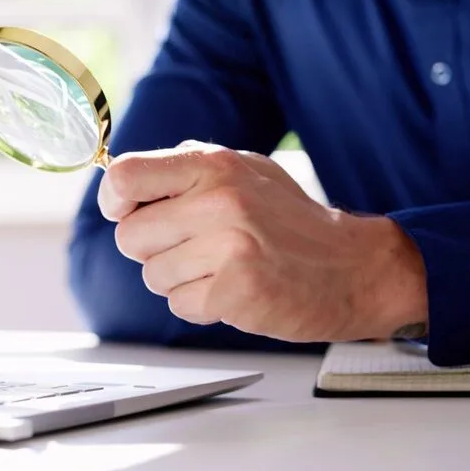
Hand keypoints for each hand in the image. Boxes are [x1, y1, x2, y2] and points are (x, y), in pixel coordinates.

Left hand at [98, 141, 427, 342]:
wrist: (354, 267)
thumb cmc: (294, 221)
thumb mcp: (246, 171)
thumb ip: (188, 169)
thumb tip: (123, 180)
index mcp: (214, 165)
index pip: (124, 176)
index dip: (114, 201)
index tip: (124, 212)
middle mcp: (218, 201)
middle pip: (130, 237)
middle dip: (152, 249)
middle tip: (192, 247)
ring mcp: (227, 248)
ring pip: (152, 275)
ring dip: (179, 279)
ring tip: (221, 268)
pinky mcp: (235, 292)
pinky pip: (180, 305)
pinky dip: (200, 304)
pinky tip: (233, 289)